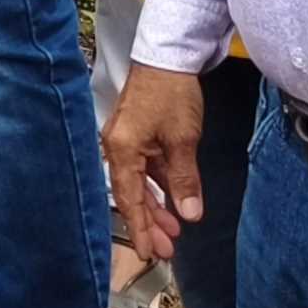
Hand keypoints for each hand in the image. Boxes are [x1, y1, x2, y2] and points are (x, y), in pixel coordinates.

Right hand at [105, 63, 206, 263]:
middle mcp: (117, 148)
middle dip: (149, 223)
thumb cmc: (170, 91)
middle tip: (165, 248)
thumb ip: (184, 180)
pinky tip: (171, 200)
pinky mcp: (136, 134)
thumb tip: (189, 213)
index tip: (148, 252)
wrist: (167, 56)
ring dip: (155, 206)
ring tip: (173, 229)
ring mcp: (125, 141)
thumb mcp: (183, 140)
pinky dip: (157, 186)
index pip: (129, 200)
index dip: (140, 228)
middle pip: (131, 195)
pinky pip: (144, 169)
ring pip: (139, 183)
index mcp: (122, 150)